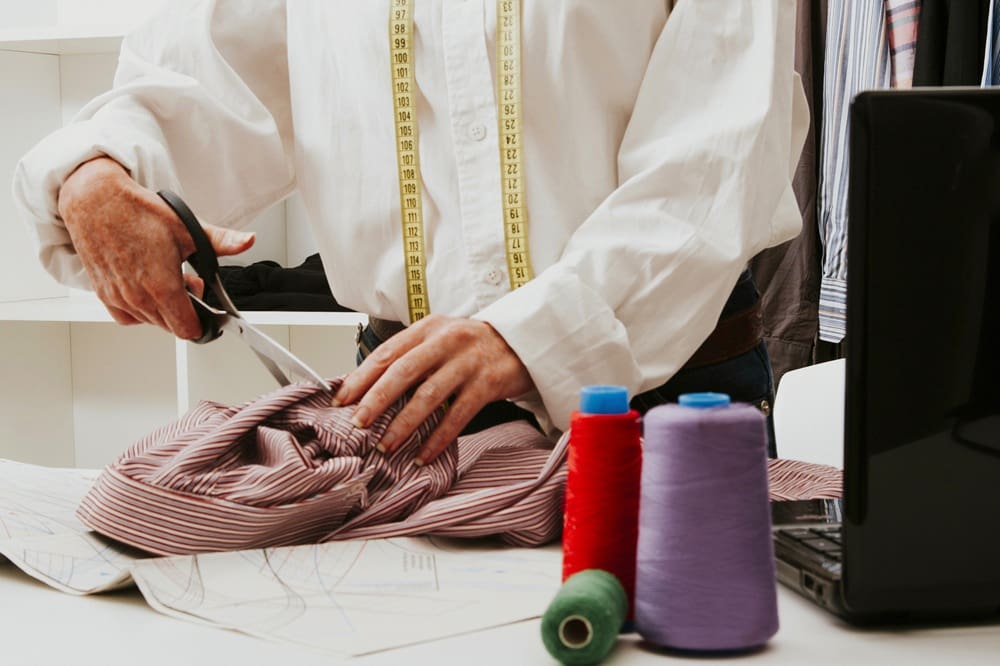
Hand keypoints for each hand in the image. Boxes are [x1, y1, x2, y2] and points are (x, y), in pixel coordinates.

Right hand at [57, 157, 254, 338]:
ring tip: (165, 277)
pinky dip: (140, 309)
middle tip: (187, 282)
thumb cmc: (137, 213)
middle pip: (171, 326)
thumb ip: (222, 241)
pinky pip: (127, 316)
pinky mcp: (103, 293)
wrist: (95, 200)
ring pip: (150, 321)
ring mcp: (118, 297)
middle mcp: (137, 297)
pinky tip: (145, 286)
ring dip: (162, 307)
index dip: (203, 324)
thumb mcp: (188, 228)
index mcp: (161, 286)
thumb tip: (248, 241)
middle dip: (185, 310)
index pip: (187, 329)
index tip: (207, 311)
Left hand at [331, 314, 533, 465]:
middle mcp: (446, 341)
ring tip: (386, 446)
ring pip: (428, 397)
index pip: (387, 353)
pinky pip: (457, 416)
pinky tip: (423, 455)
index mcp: (428, 328)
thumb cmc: (472, 345)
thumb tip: (367, 389)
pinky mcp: (487, 384)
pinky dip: (437, 439)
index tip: (341, 400)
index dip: (361, 377)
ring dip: (403, 425)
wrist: (522, 341)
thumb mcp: (439, 338)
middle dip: (376, 401)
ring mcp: (468, 363)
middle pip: (403, 373)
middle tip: (357, 424)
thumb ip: (409, 356)